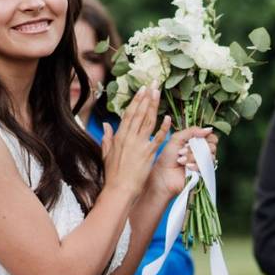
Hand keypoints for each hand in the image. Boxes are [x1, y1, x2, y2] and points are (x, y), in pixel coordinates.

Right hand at [101, 85, 170, 199]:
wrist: (119, 189)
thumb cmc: (113, 175)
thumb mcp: (106, 154)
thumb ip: (107, 138)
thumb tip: (106, 125)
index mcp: (119, 136)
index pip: (129, 114)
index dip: (136, 101)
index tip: (142, 90)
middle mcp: (129, 138)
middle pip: (139, 113)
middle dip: (146, 97)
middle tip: (153, 84)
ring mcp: (139, 145)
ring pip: (148, 121)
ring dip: (154, 106)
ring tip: (158, 93)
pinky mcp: (148, 154)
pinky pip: (158, 138)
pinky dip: (163, 128)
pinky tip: (168, 118)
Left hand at [148, 127, 218, 200]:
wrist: (163, 174)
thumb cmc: (167, 157)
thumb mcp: (177, 138)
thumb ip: (192, 131)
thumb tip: (209, 129)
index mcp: (197, 143)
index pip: (212, 138)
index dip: (207, 137)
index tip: (199, 137)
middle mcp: (202, 153)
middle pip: (212, 146)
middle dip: (197, 147)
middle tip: (182, 151)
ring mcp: (203, 164)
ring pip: (209, 157)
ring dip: (193, 156)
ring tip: (180, 160)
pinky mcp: (202, 174)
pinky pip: (205, 167)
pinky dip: (195, 165)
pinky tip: (186, 167)